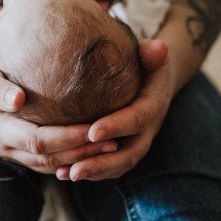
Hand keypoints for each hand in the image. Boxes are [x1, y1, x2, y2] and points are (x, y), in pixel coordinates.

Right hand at [0, 58, 117, 173]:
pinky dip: (67, 159)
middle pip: (49, 158)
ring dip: (78, 159)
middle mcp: (6, 147)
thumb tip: (18, 100)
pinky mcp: (16, 148)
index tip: (94, 128)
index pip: (39, 140)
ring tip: (108, 147)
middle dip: (82, 152)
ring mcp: (11, 151)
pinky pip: (44, 161)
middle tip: (113, 141)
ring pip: (49, 164)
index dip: (68, 138)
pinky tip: (87, 150)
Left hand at [56, 39, 172, 180]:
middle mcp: (147, 129)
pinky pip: (111, 166)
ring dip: (93, 172)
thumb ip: (151, 53)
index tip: (92, 132)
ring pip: (119, 164)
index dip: (117, 126)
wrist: (156, 81)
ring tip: (64, 174)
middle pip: (129, 153)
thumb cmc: (146, 64)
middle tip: (74, 169)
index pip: (137, 118)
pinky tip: (63, 172)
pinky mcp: (125, 148)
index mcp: (153, 105)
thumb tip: (157, 47)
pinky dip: (91, 171)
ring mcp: (137, 141)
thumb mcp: (150, 56)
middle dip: (102, 163)